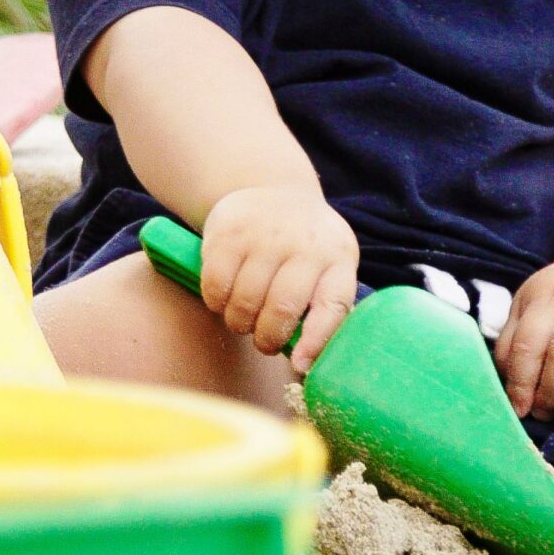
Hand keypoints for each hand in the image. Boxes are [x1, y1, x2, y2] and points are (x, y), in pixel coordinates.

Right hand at [195, 186, 359, 372]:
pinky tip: (223, 299)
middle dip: (267, 337)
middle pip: (282, 309)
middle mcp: (305, 244)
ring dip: (239, 322)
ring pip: (245, 300)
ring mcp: (266, 234)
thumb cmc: (304, 246)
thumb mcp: (328, 264)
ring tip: (242, 320)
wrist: (273, 188)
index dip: (316, 341)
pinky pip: (215, 284)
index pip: (333, 305)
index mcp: (338, 258)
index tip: (299, 365)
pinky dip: (215, 302)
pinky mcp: (229, 230)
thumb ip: (323, 307)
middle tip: (262, 342)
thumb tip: (304, 366)